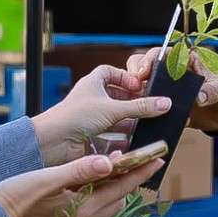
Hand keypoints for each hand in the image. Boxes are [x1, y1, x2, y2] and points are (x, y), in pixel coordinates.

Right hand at [0, 154, 162, 216]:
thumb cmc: (15, 198)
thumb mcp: (48, 178)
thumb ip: (80, 170)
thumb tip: (109, 163)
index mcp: (83, 209)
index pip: (120, 188)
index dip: (140, 172)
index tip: (157, 159)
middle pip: (115, 202)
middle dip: (128, 184)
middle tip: (137, 165)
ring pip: (102, 215)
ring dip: (111, 198)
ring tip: (114, 181)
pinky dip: (91, 216)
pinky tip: (85, 210)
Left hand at [31, 63, 173, 165]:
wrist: (52, 142)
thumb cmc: (76, 116)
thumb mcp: (114, 108)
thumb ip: (141, 107)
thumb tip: (166, 103)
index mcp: (92, 84)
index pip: (110, 73)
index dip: (126, 78)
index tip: (140, 86)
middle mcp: (91, 99)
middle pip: (116, 97)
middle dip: (133, 103)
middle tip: (150, 108)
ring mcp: (90, 119)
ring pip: (114, 118)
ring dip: (130, 123)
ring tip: (148, 127)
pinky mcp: (90, 137)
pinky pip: (110, 136)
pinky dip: (122, 139)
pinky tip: (135, 143)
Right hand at [124, 46, 217, 132]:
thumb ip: (212, 91)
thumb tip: (200, 98)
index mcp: (186, 61)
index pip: (162, 54)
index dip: (149, 60)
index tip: (143, 72)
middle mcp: (174, 75)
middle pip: (146, 69)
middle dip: (135, 77)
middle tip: (134, 89)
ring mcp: (170, 93)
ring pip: (145, 91)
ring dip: (140, 98)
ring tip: (137, 107)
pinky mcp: (170, 111)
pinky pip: (155, 113)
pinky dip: (151, 117)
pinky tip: (152, 123)